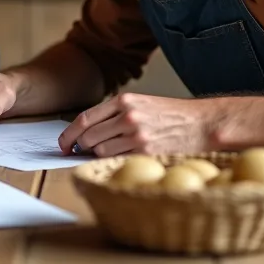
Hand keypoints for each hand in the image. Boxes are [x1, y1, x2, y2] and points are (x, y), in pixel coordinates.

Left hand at [58, 92, 219, 156]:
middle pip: (88, 137)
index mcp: (124, 101)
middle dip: (81, 147)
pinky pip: (117, 161)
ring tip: (108, 152)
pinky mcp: (146, 153)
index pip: (84, 119)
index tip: (62, 143)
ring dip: (98, 155)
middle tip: (80, 151)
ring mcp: (136, 136)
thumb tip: (87, 131)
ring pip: (100, 151)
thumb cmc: (170, 115)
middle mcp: (128, 117)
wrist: (201, 124)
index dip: (68, 134)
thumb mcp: (140, 103)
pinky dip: (113, 162)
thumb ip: (114, 113)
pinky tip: (120, 158)